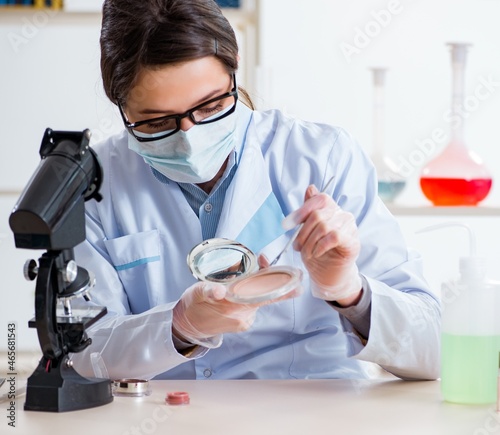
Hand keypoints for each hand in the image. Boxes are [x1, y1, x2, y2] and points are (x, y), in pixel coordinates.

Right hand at [173, 279, 299, 346]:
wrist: (186, 325)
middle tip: (269, 263)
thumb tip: (219, 291)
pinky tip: (240, 287)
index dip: (282, 290)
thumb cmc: (193, 305)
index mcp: (235, 308)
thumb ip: (211, 290)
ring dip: (256, 286)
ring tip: (249, 270)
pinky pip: (251, 304)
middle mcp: (243, 316)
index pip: (264, 297)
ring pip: (257, 298)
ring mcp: (243, 320)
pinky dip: (250, 294)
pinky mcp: (242, 322)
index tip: (297, 284)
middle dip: (268, 278)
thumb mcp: (198, 292)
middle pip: (263, 294)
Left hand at [282, 184, 361, 304]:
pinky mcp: (353, 242)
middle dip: (302, 232)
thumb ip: (309, 212)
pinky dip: (321, 246)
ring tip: (306, 253)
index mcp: (332, 210)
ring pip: (324, 226)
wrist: (330, 276)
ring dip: (310, 242)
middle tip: (297, 246)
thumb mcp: (308, 232)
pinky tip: (316, 254)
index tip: (289, 224)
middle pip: (318, 214)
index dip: (303, 209)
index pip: (320, 198)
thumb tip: (310, 188)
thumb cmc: (318, 254)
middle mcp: (343, 215)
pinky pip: (334, 237)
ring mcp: (350, 228)